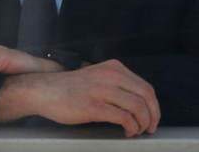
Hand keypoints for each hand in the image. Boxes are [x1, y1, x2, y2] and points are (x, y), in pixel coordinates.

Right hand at [0, 59, 160, 136]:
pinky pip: (123, 117)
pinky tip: (127, 131)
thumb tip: (138, 103)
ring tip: (137, 131)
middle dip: (152, 115)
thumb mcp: (98, 76)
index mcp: (114, 68)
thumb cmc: (70, 88)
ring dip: (142, 123)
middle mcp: (111, 76)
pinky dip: (130, 127)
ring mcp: (102, 90)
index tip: (153, 116)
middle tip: (151, 127)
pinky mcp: (94, 106)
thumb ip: (117, 84)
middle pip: (145, 96)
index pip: (145, 86)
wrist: (44, 90)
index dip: (154, 105)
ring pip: (137, 107)